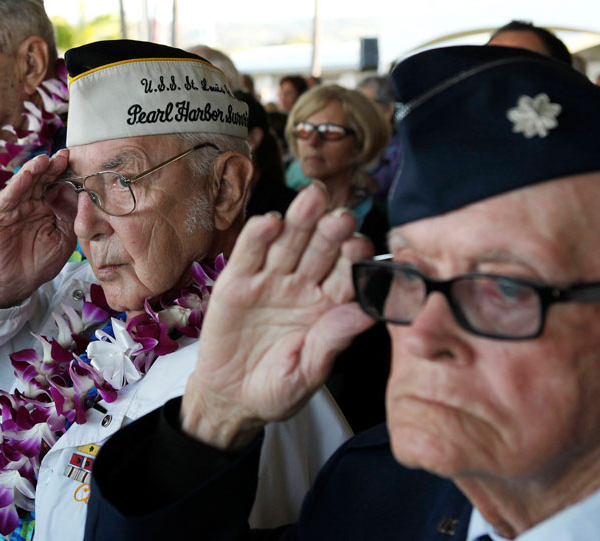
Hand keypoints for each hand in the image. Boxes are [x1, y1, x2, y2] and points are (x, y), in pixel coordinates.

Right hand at [0, 151, 76, 306]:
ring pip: (24, 183)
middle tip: (65, 156)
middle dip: (53, 166)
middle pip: (41, 179)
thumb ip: (72, 217)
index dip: (67, 174)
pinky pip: (9, 197)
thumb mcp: (64, 238)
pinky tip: (27, 175)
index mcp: (47, 206)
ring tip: (46, 160)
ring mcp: (13, 206)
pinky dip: (17, 185)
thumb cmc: (40, 262)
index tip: (80, 162)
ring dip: (34, 170)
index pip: (57, 184)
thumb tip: (84, 194)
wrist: (16, 283)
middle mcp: (30, 202)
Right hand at [182, 184, 375, 449]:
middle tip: (343, 216)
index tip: (364, 251)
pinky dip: (258, 236)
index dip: (357, 260)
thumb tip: (368, 313)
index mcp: (329, 305)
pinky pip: (248, 254)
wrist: (231, 399)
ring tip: (312, 198)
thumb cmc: (276, 389)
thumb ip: (332, 341)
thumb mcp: (307, 374)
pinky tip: (271, 221)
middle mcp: (302, 285)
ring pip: (288, 242)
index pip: (348, 274)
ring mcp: (269, 280)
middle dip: (332, 230)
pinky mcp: (236, 282)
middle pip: (320, 249)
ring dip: (300, 219)